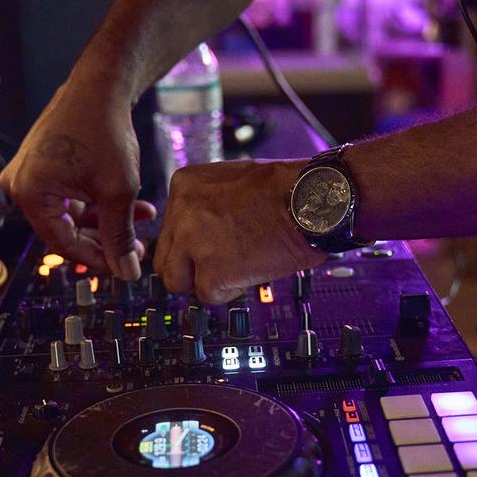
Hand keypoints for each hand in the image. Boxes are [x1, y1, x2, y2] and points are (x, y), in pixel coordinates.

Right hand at [0, 77, 154, 279]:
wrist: (102, 84)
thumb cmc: (104, 131)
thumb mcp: (117, 192)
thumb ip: (120, 237)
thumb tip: (126, 273)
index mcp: (29, 193)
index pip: (64, 244)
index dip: (98, 259)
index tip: (126, 267)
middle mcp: (22, 185)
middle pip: (68, 231)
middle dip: (108, 239)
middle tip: (138, 248)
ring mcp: (33, 175)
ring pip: (76, 215)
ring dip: (112, 221)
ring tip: (144, 220)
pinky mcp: (47, 167)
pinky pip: (75, 197)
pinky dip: (104, 203)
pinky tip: (137, 206)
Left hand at [153, 159, 325, 304]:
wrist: (312, 200)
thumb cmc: (286, 189)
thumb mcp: (231, 180)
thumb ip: (206, 205)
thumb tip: (199, 234)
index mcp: (184, 186)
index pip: (169, 230)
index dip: (190, 246)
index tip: (208, 249)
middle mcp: (181, 213)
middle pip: (165, 259)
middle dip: (190, 268)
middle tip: (218, 267)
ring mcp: (194, 243)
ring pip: (177, 282)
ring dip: (204, 282)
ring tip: (234, 270)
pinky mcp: (212, 271)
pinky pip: (207, 296)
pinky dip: (229, 291)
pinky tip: (249, 274)